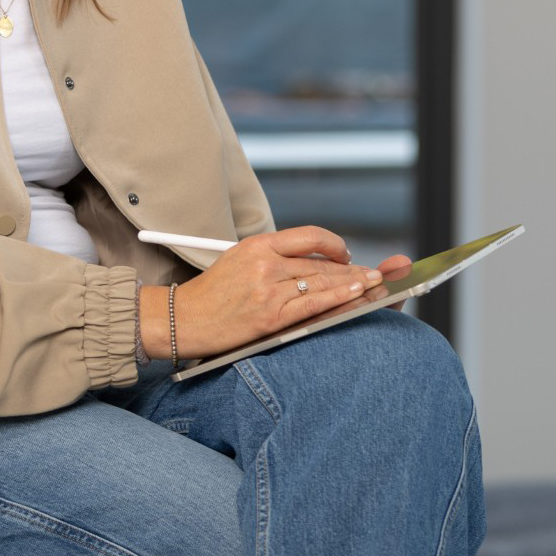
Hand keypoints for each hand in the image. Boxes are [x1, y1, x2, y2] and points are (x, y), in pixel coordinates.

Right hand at [142, 227, 393, 359]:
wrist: (183, 320)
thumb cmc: (212, 295)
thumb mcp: (238, 260)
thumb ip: (273, 258)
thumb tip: (313, 262)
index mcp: (257, 245)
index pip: (308, 236)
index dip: (333, 244)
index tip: (345, 252)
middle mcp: (264, 263)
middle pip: (319, 262)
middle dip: (350, 268)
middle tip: (373, 272)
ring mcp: (268, 289)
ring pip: (321, 282)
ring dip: (352, 282)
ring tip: (373, 283)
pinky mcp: (270, 315)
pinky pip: (313, 304)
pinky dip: (338, 298)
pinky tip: (355, 294)